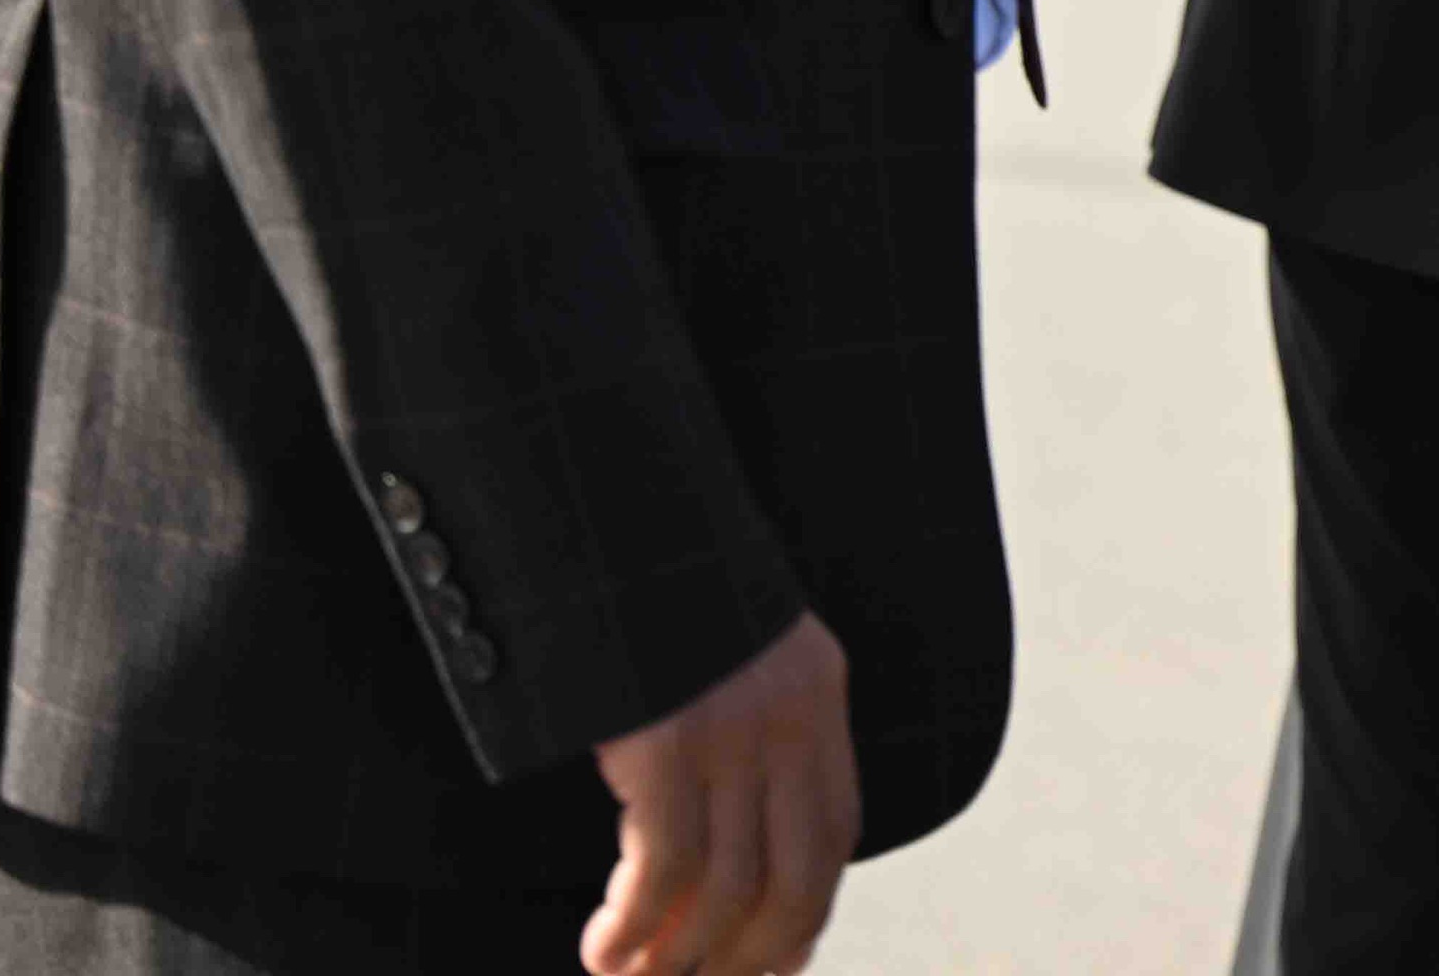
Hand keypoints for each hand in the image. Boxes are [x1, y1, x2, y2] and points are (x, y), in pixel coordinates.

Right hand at [585, 610, 855, 975]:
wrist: (612, 508)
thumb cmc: (650, 589)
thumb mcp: (729, 650)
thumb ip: (747, 723)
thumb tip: (730, 840)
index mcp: (816, 693)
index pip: (834, 834)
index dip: (805, 914)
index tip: (770, 965)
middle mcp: (787, 716)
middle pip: (792, 880)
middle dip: (745, 957)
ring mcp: (729, 729)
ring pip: (725, 888)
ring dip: (676, 957)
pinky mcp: (666, 741)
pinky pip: (665, 867)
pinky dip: (635, 924)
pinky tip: (604, 947)